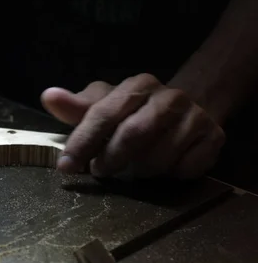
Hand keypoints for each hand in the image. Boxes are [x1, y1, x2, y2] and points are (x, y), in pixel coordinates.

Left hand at [41, 73, 225, 178]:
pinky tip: (162, 168)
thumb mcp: (103, 105)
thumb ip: (76, 106)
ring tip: (131, 168)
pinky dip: (169, 176)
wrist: (188, 107)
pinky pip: (186, 170)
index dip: (83, 142)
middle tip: (100, 170)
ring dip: (138, 172)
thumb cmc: (133, 110)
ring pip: (159, 158)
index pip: (104, 114)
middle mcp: (169, 98)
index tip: (66, 166)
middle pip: (133, 135)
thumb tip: (48, 96)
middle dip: (111, 159)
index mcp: (137, 86)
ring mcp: (195, 118)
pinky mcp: (214, 139)